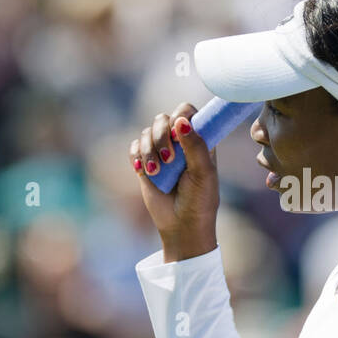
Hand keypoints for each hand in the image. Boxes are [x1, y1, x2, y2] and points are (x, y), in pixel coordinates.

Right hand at [130, 102, 219, 261]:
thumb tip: (181, 120)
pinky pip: (134, 147)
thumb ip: (196, 146)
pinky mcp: (145, 162)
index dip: (181, 116)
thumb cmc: (200, 200)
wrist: (181, 225)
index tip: (180, 132)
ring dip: (149, 150)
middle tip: (168, 158)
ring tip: (156, 171)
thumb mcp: (203, 173)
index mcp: (200, 139)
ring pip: (146, 132)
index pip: (188, 111)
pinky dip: (137, 156)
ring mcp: (161, 151)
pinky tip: (143, 170)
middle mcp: (180, 141)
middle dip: (161, 135)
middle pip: (163, 118)